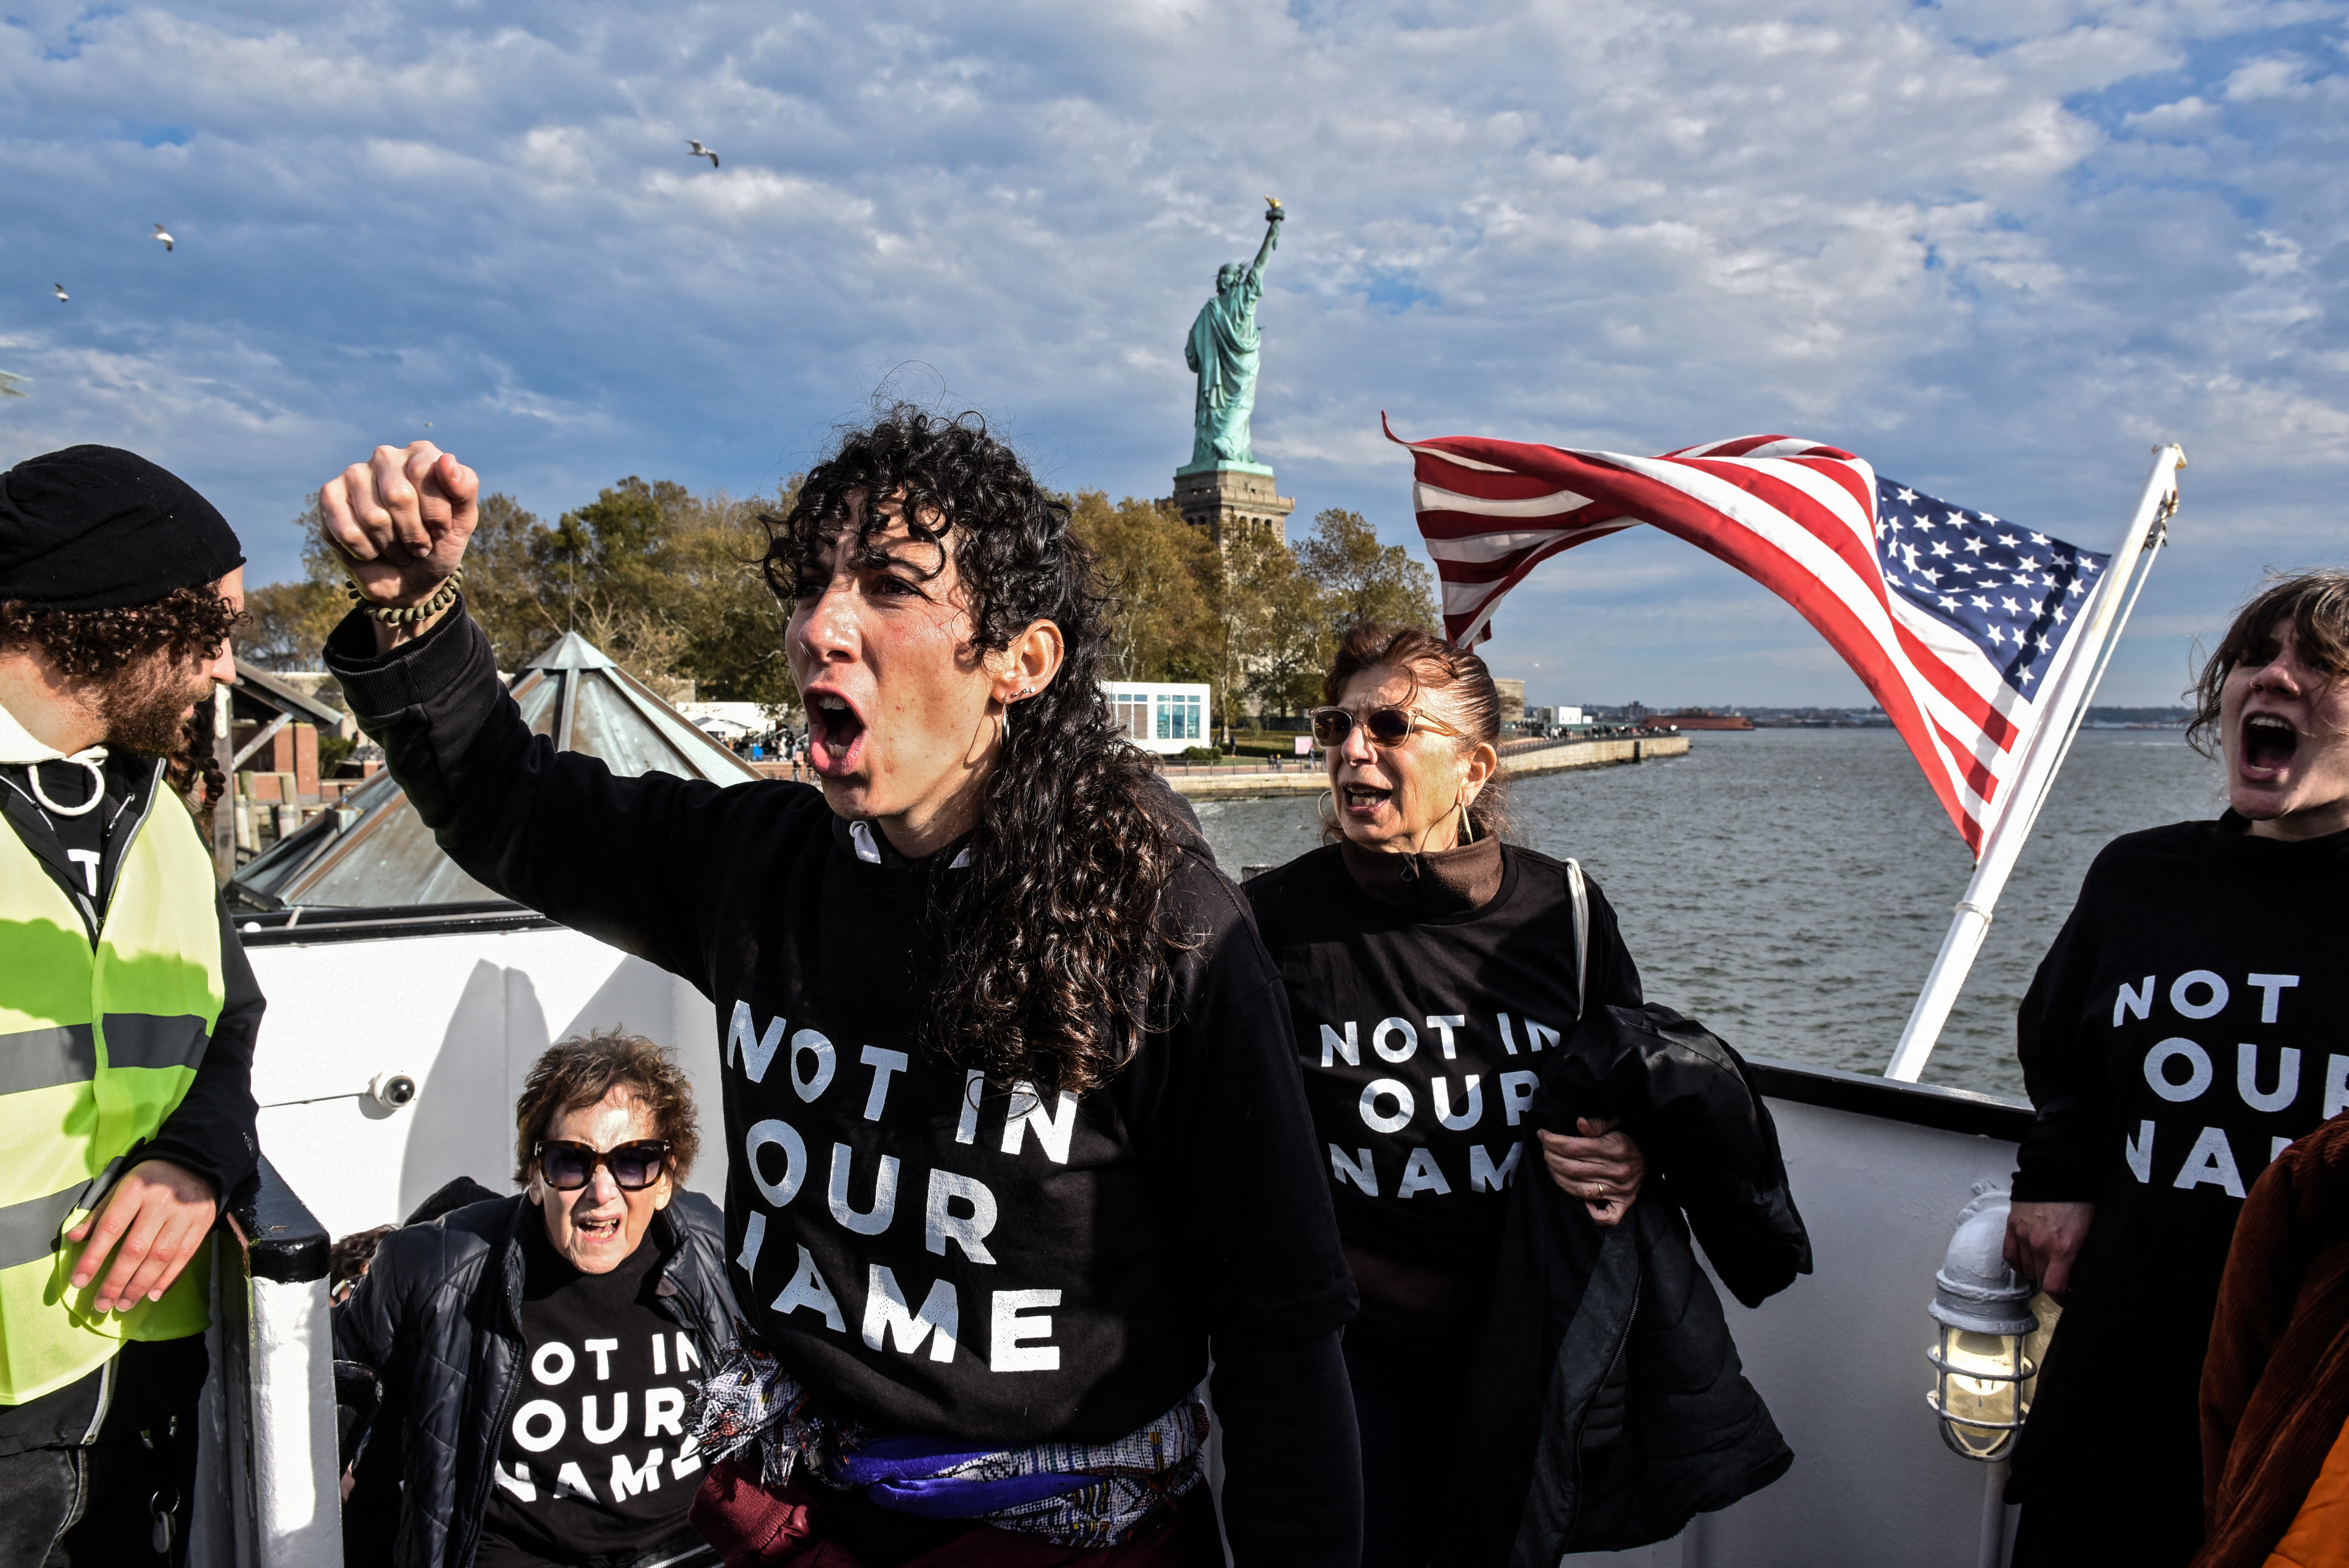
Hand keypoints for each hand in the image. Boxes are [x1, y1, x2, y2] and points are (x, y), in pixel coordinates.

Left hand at [64, 1159, 217, 1314]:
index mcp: (135, 1191)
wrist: (196, 1163)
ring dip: (140, 1285)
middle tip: (103, 1305)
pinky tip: (152, 1294)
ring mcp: (184, 1215)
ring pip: (160, 1257)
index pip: (110, 1228)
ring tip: (124, 1304)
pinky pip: (184, 1256)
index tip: (79, 1282)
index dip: (93, 1257)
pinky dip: (168, 1278)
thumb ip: (99, 1214)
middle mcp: (161, 1203)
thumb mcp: (120, 1187)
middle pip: (136, 1249)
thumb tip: (73, 1238)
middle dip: (117, 1281)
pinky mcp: (202, 1223)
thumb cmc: (150, 1179)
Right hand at [319, 443, 479, 625]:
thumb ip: (465, 488)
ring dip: (391, 546)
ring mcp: (354, 474)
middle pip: (398, 496)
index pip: (426, 472)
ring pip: (373, 517)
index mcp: (421, 454)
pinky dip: (366, 552)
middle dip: (414, 534)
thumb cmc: (438, 545)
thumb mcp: (462, 522)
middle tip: (419, 546)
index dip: (435, 513)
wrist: (411, 580)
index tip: (440, 531)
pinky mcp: (329, 496)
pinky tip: (372, 551)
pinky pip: (347, 530)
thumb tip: (446, 460)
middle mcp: (386, 457)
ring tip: (397, 549)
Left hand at [1540, 1117, 1645, 1227]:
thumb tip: (1580, 1123)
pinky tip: (1579, 1201)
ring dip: (1559, 1180)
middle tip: (1544, 1151)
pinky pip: (1605, 1216)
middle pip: (1573, 1168)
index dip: (1553, 1141)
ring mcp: (1621, 1190)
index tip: (1542, 1136)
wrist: (1653, 1154)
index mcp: (1615, 1148)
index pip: (1574, 1147)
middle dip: (1551, 1158)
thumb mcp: (1615, 1123)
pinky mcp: (1624, 1203)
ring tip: (1551, 1168)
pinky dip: (1590, 1212)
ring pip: (1580, 1190)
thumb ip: (1597, 1124)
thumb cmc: (1628, 1138)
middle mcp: (1618, 1171)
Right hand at [2003, 1201, 2093, 1301]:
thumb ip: (2083, 1256)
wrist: (2057, 1172)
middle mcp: (2039, 1245)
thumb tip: (2080, 1275)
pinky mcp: (2012, 1226)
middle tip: (2062, 1280)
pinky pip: (2010, 1256)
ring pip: (2026, 1270)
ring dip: (2037, 1272)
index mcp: (2062, 1248)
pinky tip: (2028, 1261)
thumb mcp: (2090, 1231)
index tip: (2068, 1299)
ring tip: (2048, 1266)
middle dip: (2053, 1283)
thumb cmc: (2078, 1199)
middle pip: (2041, 1280)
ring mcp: (2023, 1236)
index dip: (2062, 1300)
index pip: (2054, 1288)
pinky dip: (2019, 1263)